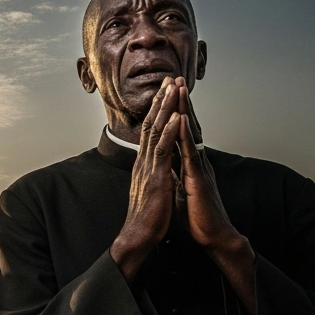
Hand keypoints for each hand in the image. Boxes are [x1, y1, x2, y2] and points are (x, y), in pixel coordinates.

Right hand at [110, 76, 183, 281]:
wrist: (138, 235)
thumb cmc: (147, 216)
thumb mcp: (152, 189)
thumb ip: (155, 173)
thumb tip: (160, 165)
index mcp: (145, 163)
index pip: (151, 130)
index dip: (158, 110)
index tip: (166, 92)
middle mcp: (144, 161)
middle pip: (151, 124)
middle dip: (161, 100)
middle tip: (169, 79)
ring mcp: (149, 168)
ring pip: (156, 131)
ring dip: (165, 108)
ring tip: (173, 88)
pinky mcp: (155, 178)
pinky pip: (163, 151)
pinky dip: (169, 133)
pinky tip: (175, 118)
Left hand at [176, 107, 256, 311]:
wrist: (212, 235)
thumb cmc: (198, 215)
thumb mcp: (180, 189)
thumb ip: (176, 173)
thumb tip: (167, 164)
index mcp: (190, 163)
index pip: (182, 132)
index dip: (176, 113)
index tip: (168, 93)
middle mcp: (196, 160)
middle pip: (188, 126)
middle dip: (181, 103)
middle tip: (176, 79)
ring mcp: (198, 167)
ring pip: (191, 134)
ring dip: (185, 110)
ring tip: (179, 89)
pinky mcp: (198, 178)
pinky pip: (190, 152)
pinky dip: (185, 134)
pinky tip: (182, 119)